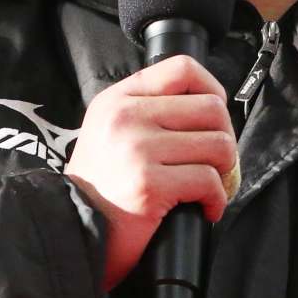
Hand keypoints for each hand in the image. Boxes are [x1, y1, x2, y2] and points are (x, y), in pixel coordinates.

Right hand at [63, 54, 238, 290]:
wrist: (73, 229)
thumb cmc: (101, 185)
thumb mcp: (109, 130)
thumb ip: (146, 110)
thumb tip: (208, 106)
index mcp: (118, 99)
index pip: (181, 69)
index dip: (212, 89)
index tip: (215, 116)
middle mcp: (126, 117)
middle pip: (211, 108)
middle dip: (224, 137)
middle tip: (215, 161)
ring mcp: (137, 150)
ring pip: (218, 145)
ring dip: (223, 170)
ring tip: (208, 185)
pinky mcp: (150, 186)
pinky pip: (209, 182)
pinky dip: (216, 200)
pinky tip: (205, 208)